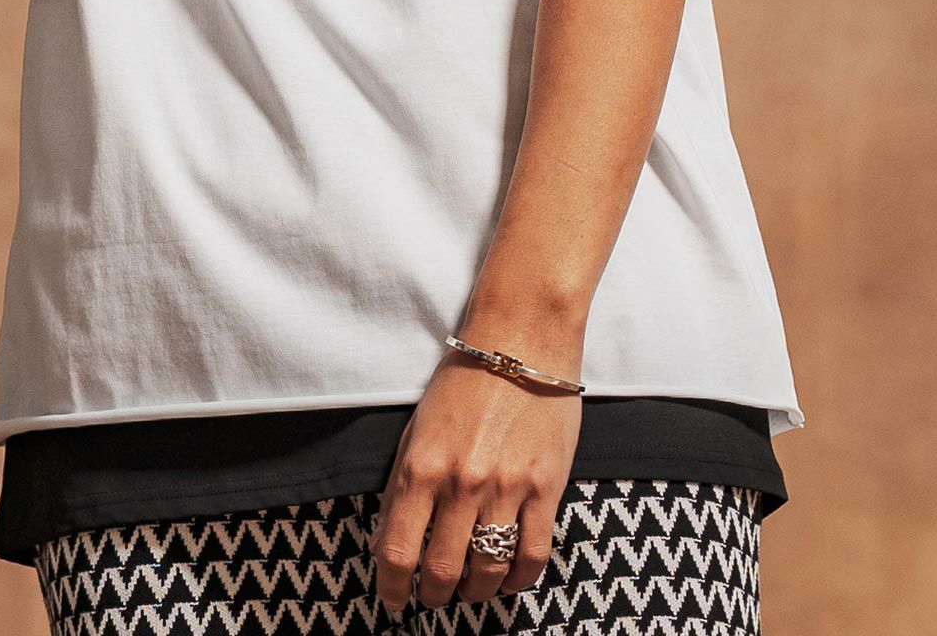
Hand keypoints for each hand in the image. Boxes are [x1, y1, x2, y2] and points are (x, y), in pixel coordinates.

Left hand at [369, 347, 581, 616]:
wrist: (521, 337)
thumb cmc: (465, 378)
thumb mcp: (418, 427)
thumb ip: (404, 483)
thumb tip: (390, 539)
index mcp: (421, 466)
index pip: (397, 550)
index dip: (393, 587)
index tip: (394, 599)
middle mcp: (461, 483)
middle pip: (443, 570)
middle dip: (434, 594)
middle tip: (434, 596)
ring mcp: (506, 487)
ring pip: (487, 569)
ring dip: (475, 591)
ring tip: (470, 589)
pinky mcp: (546, 487)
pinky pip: (533, 554)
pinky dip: (519, 579)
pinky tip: (509, 580)